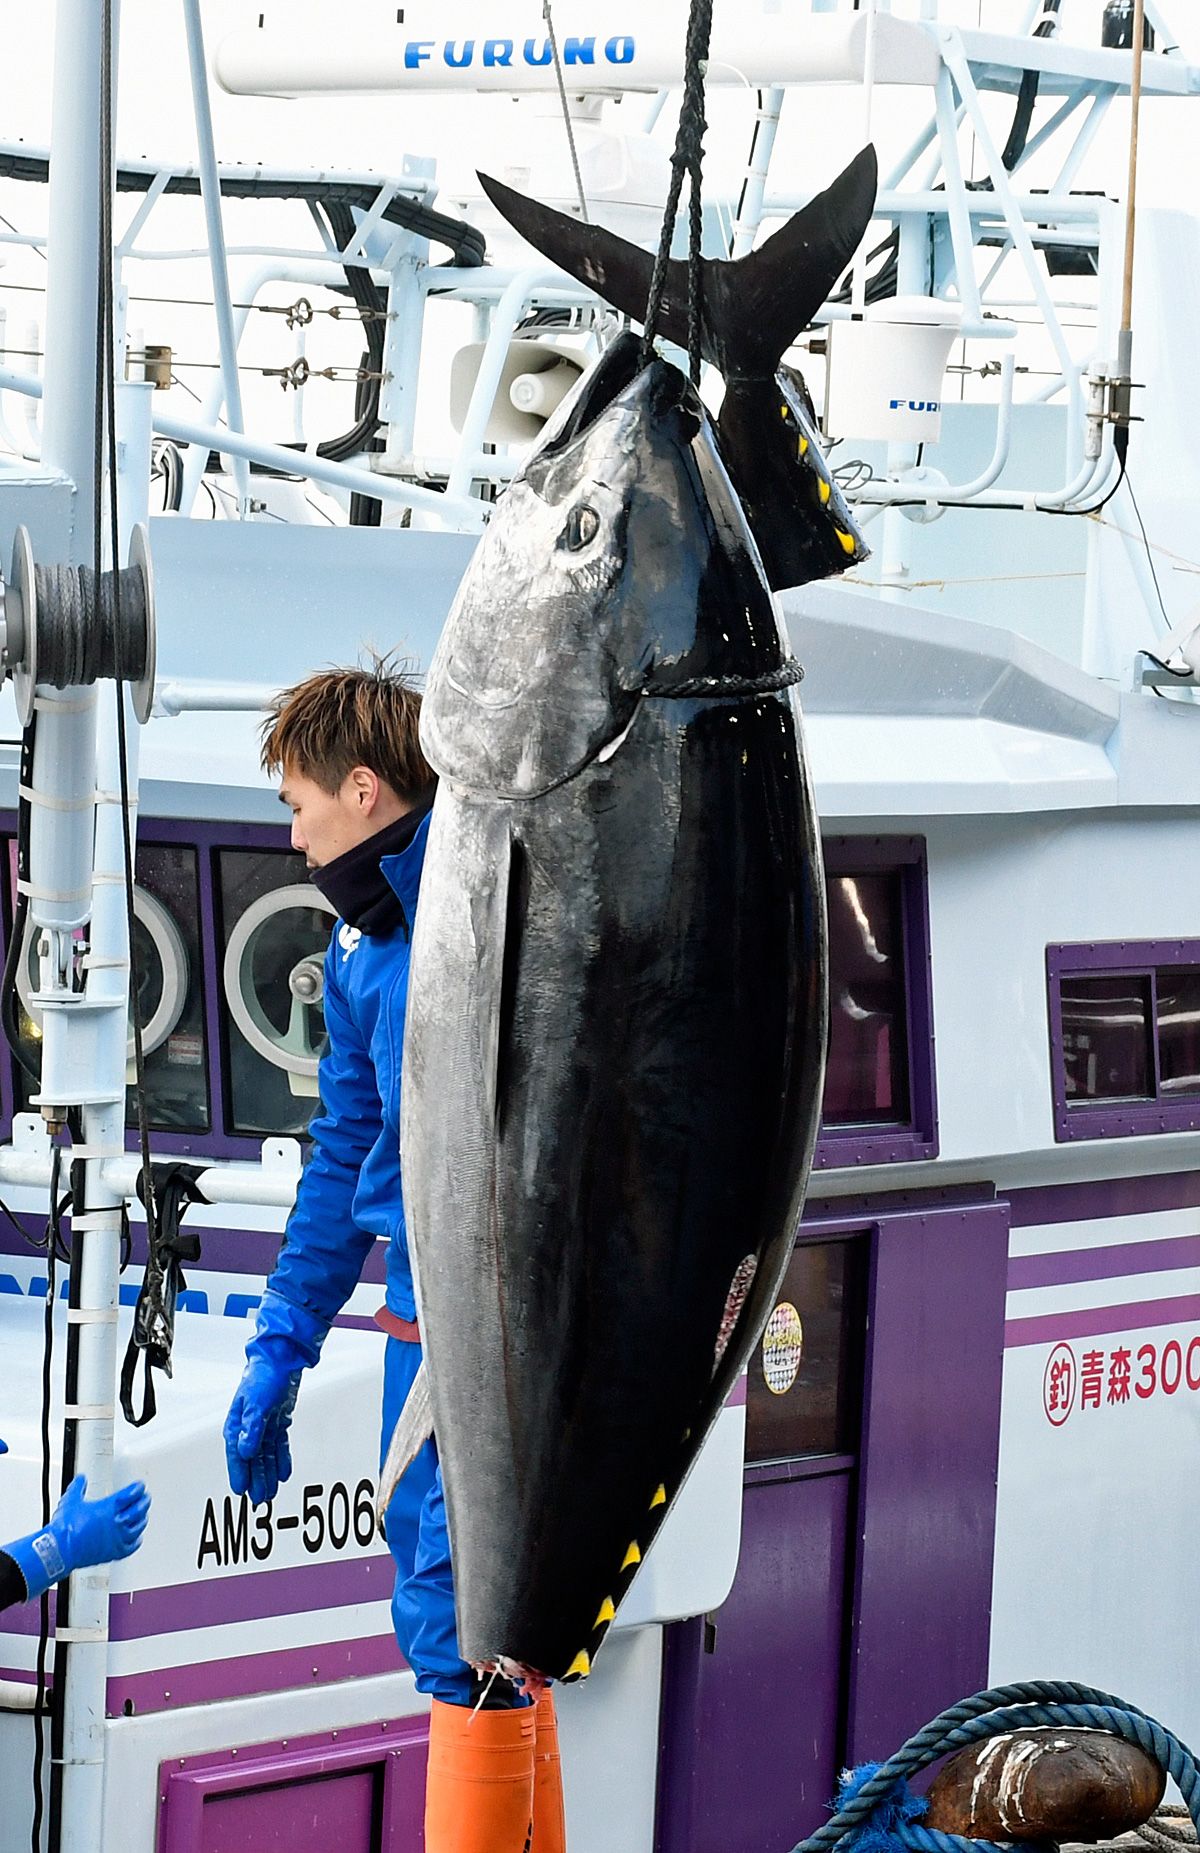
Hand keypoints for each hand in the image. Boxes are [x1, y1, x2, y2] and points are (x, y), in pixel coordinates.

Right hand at [50, 1474, 150, 1573]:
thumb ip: (78, 1487)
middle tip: (146, 1498)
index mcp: (108, 1507)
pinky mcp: (112, 1553)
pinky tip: (137, 1538)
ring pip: (138, 1527)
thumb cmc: (65, 1528)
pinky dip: (137, 1541)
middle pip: (138, 1509)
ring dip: (142, 1520)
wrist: (59, 1551)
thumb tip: (81, 1479)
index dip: (138, 1488)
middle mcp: (116, 1522)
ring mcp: (116, 1538)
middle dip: (144, 1502)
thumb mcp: (70, 1500)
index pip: (131, 1494)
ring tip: (143, 1515)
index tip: (140, 1486)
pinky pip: (131, 1547)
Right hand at [223, 1355, 299, 1507]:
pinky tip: (283, 1472)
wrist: (281, 1360)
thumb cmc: (263, 1376)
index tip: (241, 1490)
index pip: (237, 1454)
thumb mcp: (256, 1404)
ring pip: (265, 1455)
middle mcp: (248, 1427)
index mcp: (237, 1423)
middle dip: (255, 1479)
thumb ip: (252, 1429)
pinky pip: (278, 1445)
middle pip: (251, 1459)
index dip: (239, 1473)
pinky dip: (281, 1459)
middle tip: (259, 1499)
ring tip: (271, 1491)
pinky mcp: (277, 1421)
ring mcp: (263, 1425)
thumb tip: (246, 1452)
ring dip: (268, 1473)